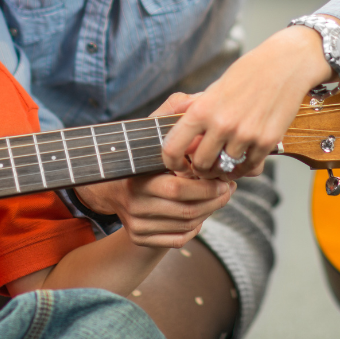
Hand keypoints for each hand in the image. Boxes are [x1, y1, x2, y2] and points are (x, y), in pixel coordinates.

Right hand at [75, 93, 235, 247]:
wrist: (111, 186)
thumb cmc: (141, 153)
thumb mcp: (151, 128)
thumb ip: (173, 111)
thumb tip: (197, 100)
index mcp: (136, 178)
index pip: (177, 188)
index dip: (205, 186)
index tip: (222, 177)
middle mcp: (133, 204)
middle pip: (186, 210)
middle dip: (214, 200)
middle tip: (228, 188)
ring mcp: (136, 224)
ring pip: (186, 226)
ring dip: (209, 212)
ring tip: (219, 195)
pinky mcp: (140, 239)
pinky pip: (178, 238)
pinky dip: (195, 227)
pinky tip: (200, 210)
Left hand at [161, 27, 331, 178]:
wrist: (284, 65)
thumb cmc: (247, 73)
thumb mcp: (213, 89)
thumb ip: (197, 111)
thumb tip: (178, 133)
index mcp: (202, 109)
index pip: (173, 147)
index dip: (171, 161)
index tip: (177, 164)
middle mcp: (221, 124)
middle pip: (201, 164)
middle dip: (200, 168)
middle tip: (205, 165)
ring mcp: (245, 134)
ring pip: (226, 169)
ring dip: (225, 168)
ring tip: (226, 159)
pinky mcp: (267, 142)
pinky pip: (250, 167)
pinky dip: (245, 167)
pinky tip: (244, 157)